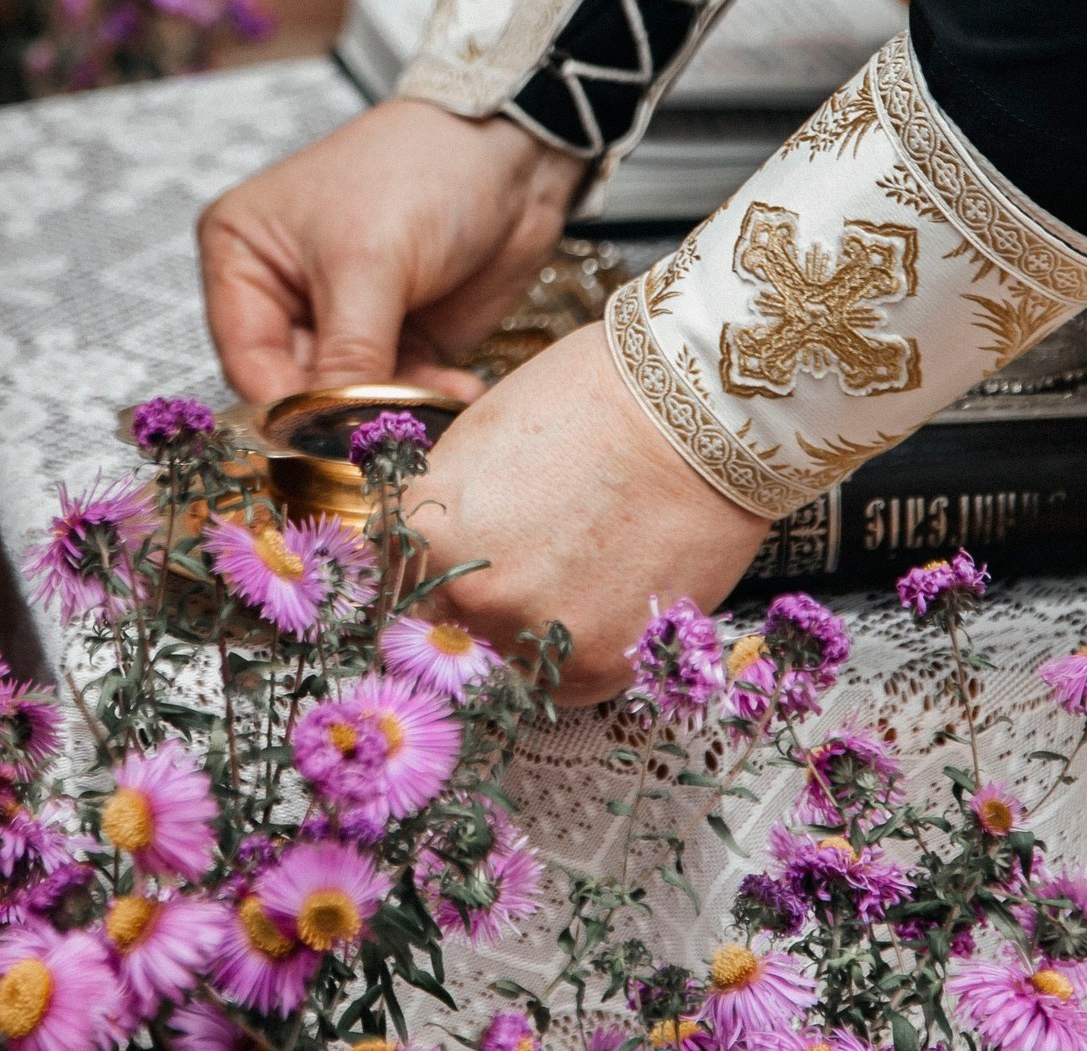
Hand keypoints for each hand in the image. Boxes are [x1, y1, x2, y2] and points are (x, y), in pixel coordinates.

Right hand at [198, 99, 585, 402]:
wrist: (513, 150)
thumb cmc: (421, 170)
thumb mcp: (369, 261)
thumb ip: (347, 355)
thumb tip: (331, 434)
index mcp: (242, 257)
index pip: (247, 361)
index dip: (286, 409)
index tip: (330, 441)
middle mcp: (284, 294)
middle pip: (295, 390)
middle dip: (344, 414)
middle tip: (387, 433)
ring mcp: (343, 321)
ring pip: (350, 402)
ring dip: (393, 412)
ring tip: (436, 402)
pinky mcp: (398, 341)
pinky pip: (398, 396)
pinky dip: (426, 403)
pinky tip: (458, 389)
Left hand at [408, 321, 768, 703]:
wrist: (694, 411)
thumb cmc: (584, 403)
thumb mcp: (474, 443)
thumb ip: (438, 514)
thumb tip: (419, 556)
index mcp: (425, 540)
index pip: (392, 584)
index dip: (423, 572)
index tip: (448, 567)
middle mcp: (468, 599)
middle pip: (445, 632)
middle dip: (470, 606)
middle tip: (521, 568)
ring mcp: (534, 638)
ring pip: (505, 664)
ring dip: (525, 635)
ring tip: (569, 578)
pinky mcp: (601, 665)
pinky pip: (566, 683)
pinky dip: (578, 651)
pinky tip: (603, 596)